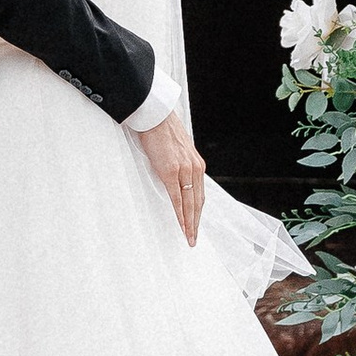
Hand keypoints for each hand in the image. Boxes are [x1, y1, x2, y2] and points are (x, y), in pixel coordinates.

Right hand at [138, 110, 207, 247]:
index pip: (200, 194)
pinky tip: (181, 225)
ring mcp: (185, 170)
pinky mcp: (171, 171)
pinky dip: (180, 214)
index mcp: (197, 164)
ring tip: (188, 238)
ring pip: (190, 204)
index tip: (196, 225)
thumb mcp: (176, 150)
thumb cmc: (162, 130)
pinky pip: (177, 199)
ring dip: (189, 223)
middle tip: (193, 239)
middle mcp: (195, 168)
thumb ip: (178, 165)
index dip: (198, 212)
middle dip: (196, 222)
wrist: (156, 116)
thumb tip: (174, 178)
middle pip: (198, 202)